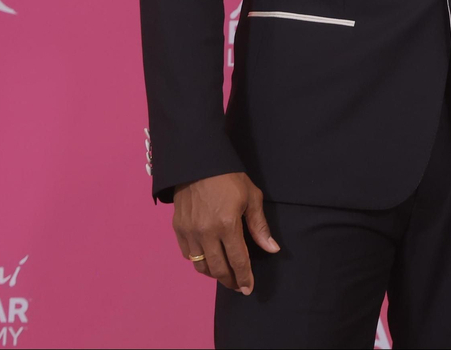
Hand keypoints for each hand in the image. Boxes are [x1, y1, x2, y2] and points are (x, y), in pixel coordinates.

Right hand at [172, 172, 278, 293]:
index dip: (244, 277)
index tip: (248, 289)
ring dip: (213, 274)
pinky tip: (207, 259)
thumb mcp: (251, 197)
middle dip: (229, 281)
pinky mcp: (178, 229)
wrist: (197, 162)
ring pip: (200, 265)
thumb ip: (260, 226)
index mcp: (227, 225)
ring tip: (224, 274)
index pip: (238, 260)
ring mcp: (190, 232)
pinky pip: (188, 255)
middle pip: (218, 268)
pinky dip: (198, 262)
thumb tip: (272, 248)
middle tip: (237, 285)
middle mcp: (206, 233)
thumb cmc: (229, 178)